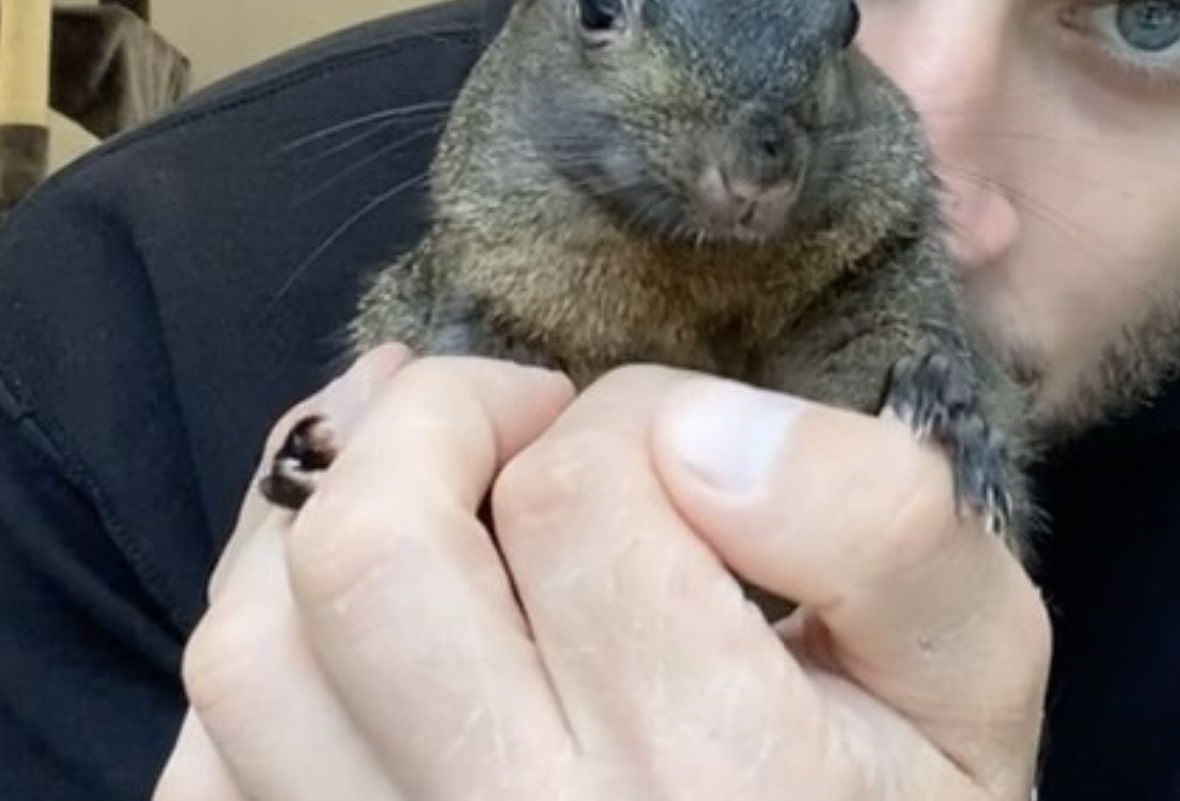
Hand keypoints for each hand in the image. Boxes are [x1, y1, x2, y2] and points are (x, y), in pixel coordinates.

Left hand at [153, 346, 1049, 799]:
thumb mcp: (973, 674)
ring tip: (417, 475)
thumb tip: (694, 431)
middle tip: (519, 416)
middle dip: (433, 423)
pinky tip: (344, 613)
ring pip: (249, 654)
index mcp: (715, 781)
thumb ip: (880, 526)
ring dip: (320, 514)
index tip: (677, 446)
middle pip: (371, 564)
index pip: (579, 500)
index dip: (624, 416)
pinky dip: (258, 651)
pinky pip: (205, 769)